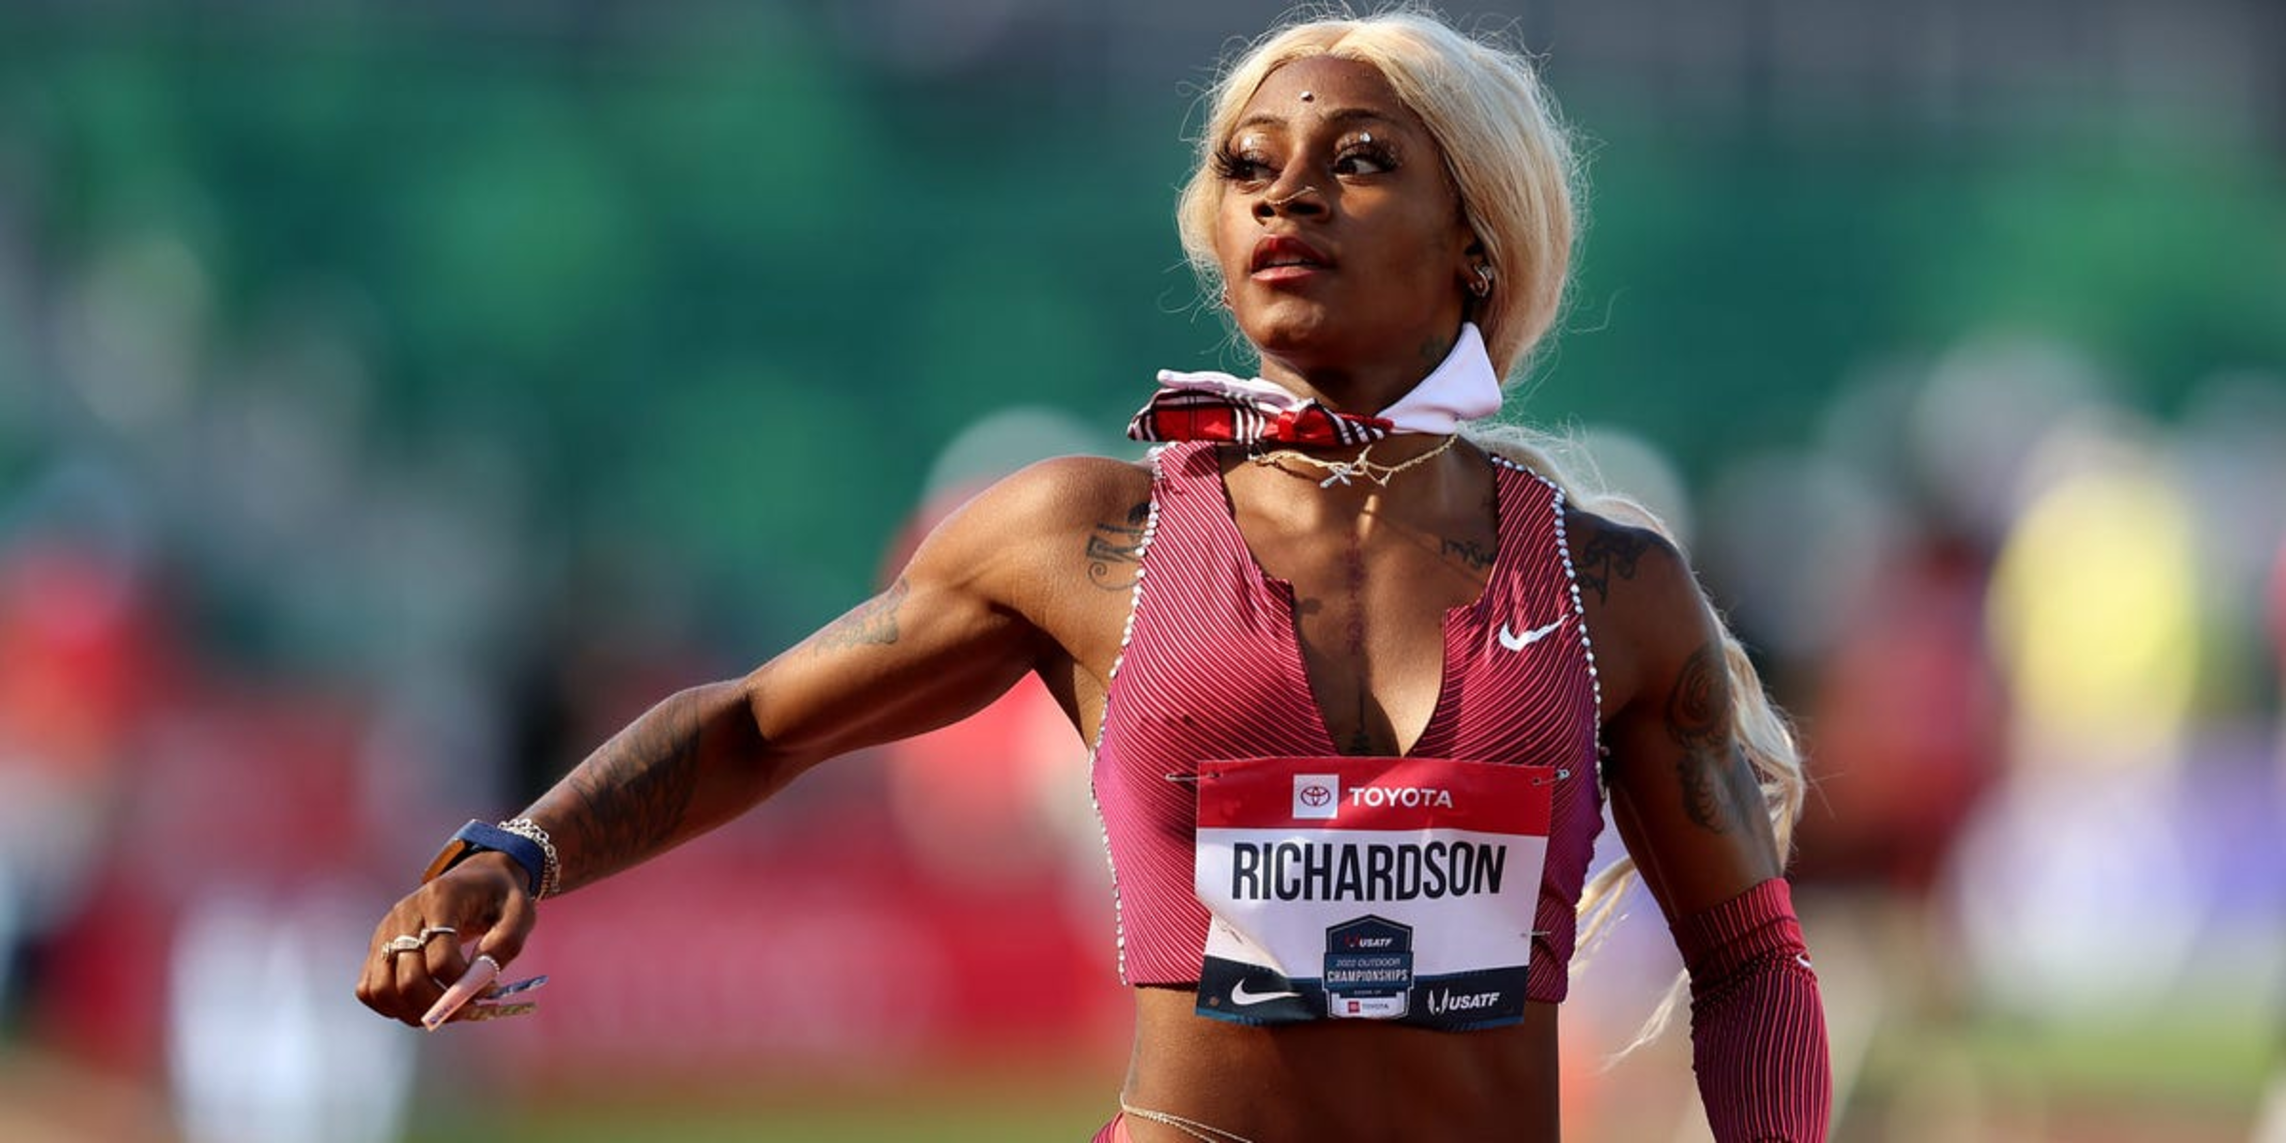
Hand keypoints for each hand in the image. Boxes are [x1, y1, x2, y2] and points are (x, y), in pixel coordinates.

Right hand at [355, 851, 537, 1027]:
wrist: (477, 877)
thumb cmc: (500, 898)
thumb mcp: (520, 913)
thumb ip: (504, 945)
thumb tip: (476, 983)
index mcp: (441, 899)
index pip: (441, 959)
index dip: (464, 985)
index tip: (489, 989)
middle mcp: (405, 914)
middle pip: (408, 979)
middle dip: (440, 1007)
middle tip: (468, 1010)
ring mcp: (385, 930)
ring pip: (381, 989)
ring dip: (414, 1012)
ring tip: (445, 1009)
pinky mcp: (377, 945)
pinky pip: (369, 989)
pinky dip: (392, 1006)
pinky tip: (421, 1003)